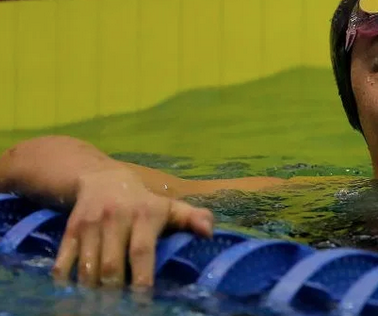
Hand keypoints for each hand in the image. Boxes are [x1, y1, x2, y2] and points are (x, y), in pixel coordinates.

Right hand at [50, 168, 213, 287]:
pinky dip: (66, 279)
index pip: (141, 251)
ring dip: (93, 289)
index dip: (142, 277)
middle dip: (115, 290)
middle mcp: (115, 219)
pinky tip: (76, 291)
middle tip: (120, 306)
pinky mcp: (70, 231)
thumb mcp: (170, 207)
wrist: (102, 179)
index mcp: (144, 215)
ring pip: (87, 267)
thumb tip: (209, 232)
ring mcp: (90, 225)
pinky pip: (64, 260)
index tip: (144, 299)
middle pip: (111, 265)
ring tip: (101, 303)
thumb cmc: (144, 202)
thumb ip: (192, 218)